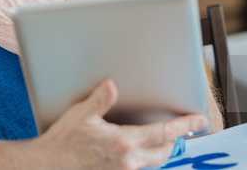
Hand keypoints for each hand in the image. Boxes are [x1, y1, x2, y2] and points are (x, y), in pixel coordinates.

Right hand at [38, 79, 208, 169]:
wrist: (46, 167)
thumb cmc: (62, 141)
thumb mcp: (81, 115)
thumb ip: (100, 99)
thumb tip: (113, 85)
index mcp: (123, 142)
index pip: (164, 133)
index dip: (185, 125)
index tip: (200, 120)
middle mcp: (127, 161)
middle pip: (164, 151)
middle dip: (175, 139)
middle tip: (182, 128)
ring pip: (153, 163)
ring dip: (161, 150)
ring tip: (164, 139)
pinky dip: (145, 160)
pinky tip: (138, 153)